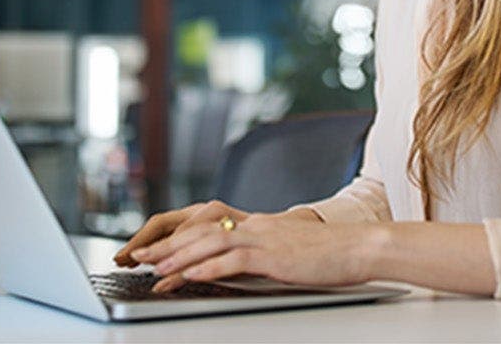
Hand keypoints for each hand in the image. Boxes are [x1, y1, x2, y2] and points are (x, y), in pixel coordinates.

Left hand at [120, 204, 376, 292]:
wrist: (359, 247)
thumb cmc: (330, 255)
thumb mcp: (289, 254)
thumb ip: (263, 257)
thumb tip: (238, 270)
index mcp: (259, 225)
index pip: (209, 227)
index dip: (179, 238)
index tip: (156, 251)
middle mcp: (257, 225)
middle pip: (202, 230)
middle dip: (169, 245)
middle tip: (141, 258)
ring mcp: (265, 238)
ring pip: (211, 241)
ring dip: (180, 256)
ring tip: (157, 269)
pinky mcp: (274, 255)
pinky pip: (234, 259)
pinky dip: (208, 266)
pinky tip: (191, 275)